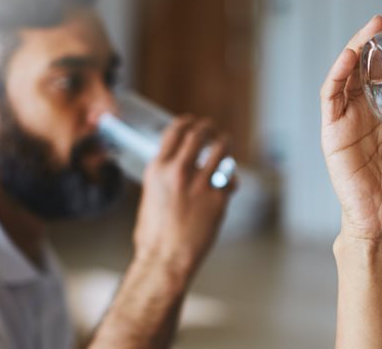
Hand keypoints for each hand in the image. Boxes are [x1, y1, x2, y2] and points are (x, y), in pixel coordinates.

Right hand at [132, 117, 234, 279]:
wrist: (165, 259)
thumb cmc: (154, 235)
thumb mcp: (151, 196)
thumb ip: (164, 177)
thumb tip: (177, 166)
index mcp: (158, 169)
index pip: (175, 131)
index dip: (187, 122)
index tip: (193, 122)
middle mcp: (179, 171)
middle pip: (200, 133)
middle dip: (208, 128)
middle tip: (213, 131)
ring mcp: (200, 183)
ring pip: (221, 148)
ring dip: (225, 143)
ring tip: (226, 143)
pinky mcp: (218, 197)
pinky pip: (230, 178)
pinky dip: (230, 179)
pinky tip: (229, 184)